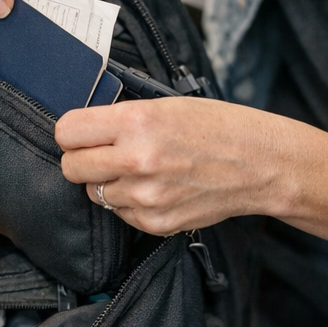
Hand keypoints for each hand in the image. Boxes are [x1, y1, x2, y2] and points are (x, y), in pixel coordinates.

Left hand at [55, 98, 327, 264]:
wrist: (261, 164)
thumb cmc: (218, 127)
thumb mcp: (166, 104)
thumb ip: (122, 116)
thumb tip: (82, 128)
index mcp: (137, 121)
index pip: (66, 131)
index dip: (71, 132)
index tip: (80, 133)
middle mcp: (137, 159)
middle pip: (71, 167)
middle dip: (82, 160)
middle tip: (102, 153)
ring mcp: (146, 196)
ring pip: (94, 193)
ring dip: (108, 183)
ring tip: (141, 169)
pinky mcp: (156, 223)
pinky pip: (119, 214)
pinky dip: (129, 203)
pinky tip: (156, 187)